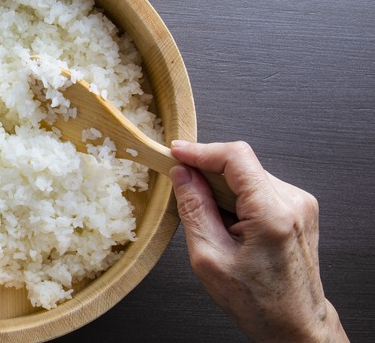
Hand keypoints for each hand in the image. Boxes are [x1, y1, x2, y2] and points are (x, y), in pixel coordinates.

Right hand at [169, 140, 346, 341]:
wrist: (294, 325)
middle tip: (182, 188)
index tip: (176, 152)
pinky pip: (259, 188)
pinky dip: (237, 198)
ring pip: (248, 175)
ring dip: (222, 188)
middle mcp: (293, 202)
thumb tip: (182, 175)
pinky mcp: (298, 209)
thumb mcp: (209, 257)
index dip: (201, 151)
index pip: (235, 157)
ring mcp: (300, 204)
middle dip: (207, 172)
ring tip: (212, 221)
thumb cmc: (257, 302)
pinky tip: (229, 224)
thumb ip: (194, 209)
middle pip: (241, 165)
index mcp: (273, 214)